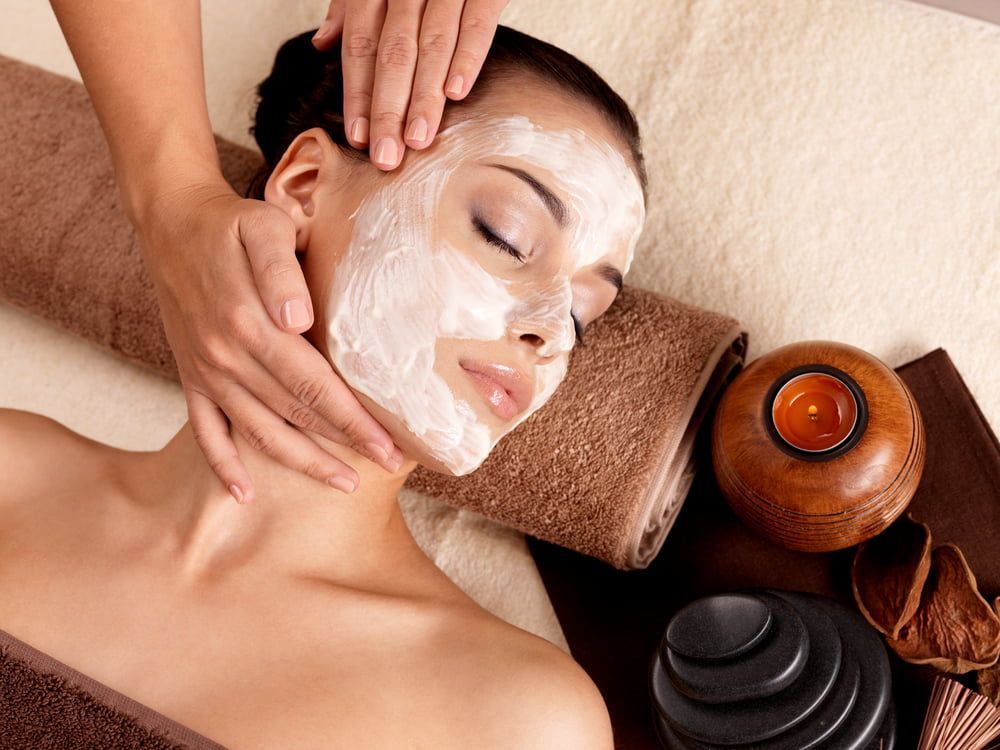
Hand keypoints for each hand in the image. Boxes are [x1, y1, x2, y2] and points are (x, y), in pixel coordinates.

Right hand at [135, 175, 403, 503]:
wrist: (170, 221)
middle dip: (344, 445)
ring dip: (301, 463)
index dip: (352, 420)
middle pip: (295, 415)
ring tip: (341, 483)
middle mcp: (227, 358)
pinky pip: (205, 432)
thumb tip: (298, 319)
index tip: (388, 446)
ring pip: (258, 433)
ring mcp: (206, 373)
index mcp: (251, 326)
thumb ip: (280, 271)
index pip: (314, 387)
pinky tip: (244, 496)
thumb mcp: (263, 227)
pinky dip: (223, 467)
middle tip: (388, 464)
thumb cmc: (232, 223)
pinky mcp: (190, 376)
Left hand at [311, 0, 507, 170]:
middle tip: (386, 156)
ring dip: (423, 96)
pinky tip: (456, 93)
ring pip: (431, 44)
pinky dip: (468, 57)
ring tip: (417, 140)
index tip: (358, 136)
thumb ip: (351, 5)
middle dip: (387, 109)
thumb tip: (323, 44)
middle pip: (392, 53)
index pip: (361, 45)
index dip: (358, 92)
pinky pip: (476, 22)